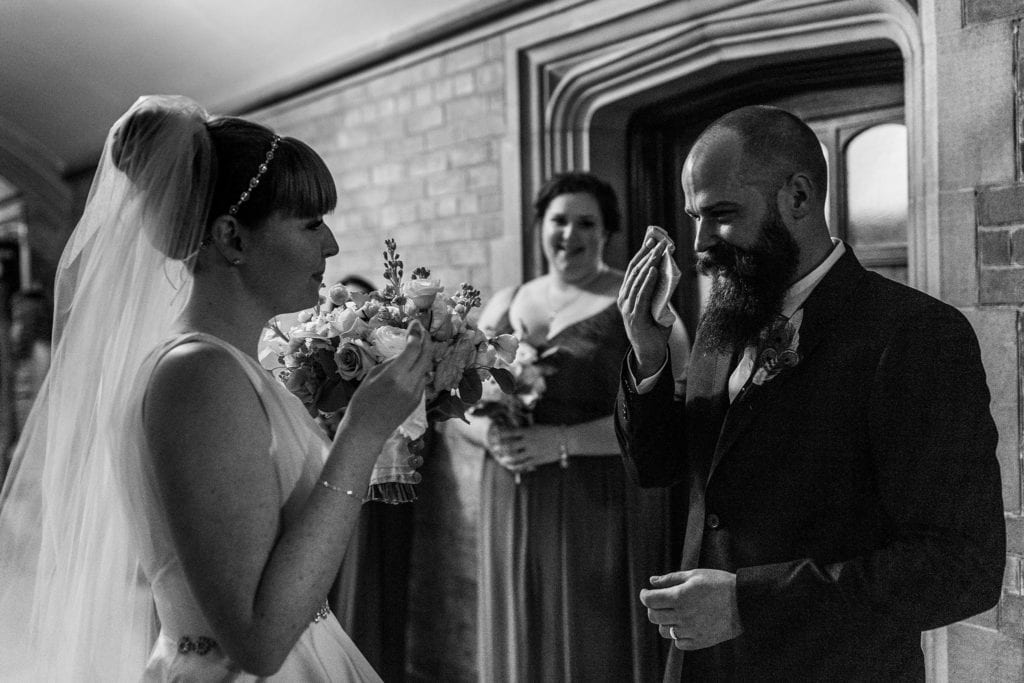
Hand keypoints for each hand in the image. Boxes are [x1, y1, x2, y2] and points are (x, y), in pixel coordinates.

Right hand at [343, 321, 431, 436]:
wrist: (367, 431)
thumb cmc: (362, 403)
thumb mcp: (372, 376)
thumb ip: (390, 363)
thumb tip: (402, 355)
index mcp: (396, 374)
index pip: (414, 347)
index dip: (416, 333)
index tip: (414, 323)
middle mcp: (411, 383)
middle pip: (426, 355)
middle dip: (426, 339)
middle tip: (421, 330)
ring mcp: (417, 393)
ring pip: (425, 367)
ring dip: (423, 354)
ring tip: (417, 344)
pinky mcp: (418, 401)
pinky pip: (422, 380)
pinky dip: (419, 369)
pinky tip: (412, 365)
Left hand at [485, 423, 563, 472]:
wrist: (565, 439)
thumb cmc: (552, 431)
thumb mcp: (538, 427)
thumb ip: (527, 430)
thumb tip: (517, 431)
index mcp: (528, 431)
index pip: (511, 432)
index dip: (502, 434)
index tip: (496, 434)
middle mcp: (529, 441)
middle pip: (510, 445)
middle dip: (501, 447)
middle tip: (495, 448)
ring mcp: (532, 451)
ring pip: (515, 456)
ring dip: (507, 458)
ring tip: (501, 458)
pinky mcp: (537, 460)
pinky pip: (523, 464)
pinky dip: (516, 466)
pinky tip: (511, 466)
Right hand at [618, 236, 671, 377]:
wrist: (649, 353)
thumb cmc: (653, 329)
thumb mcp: (656, 306)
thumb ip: (658, 292)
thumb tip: (667, 272)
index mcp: (627, 295)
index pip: (633, 270)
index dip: (642, 254)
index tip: (652, 241)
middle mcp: (624, 299)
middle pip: (635, 272)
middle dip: (648, 255)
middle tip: (659, 242)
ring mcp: (628, 308)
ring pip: (638, 281)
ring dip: (649, 264)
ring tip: (658, 252)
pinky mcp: (635, 317)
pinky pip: (641, 295)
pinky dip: (647, 282)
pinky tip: (654, 270)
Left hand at [640, 569, 742, 649]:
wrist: (745, 602)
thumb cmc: (720, 583)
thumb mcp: (695, 574)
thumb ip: (671, 578)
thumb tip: (652, 581)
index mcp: (681, 597)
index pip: (650, 601)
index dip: (644, 595)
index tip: (646, 592)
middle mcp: (684, 615)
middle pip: (654, 616)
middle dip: (653, 607)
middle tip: (660, 601)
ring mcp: (692, 630)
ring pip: (664, 631)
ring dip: (666, 621)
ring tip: (676, 612)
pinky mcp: (700, 641)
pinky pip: (679, 643)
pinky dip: (678, 634)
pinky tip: (686, 624)